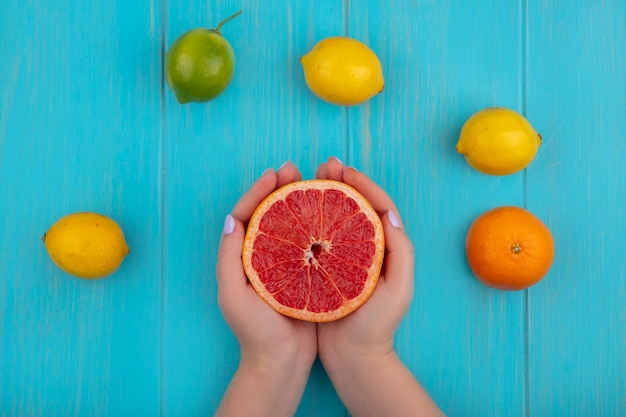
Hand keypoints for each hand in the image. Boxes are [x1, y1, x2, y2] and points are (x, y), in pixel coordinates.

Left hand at [215, 162, 316, 416]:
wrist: (280, 361)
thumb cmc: (254, 331)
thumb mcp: (233, 295)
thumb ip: (229, 258)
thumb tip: (232, 218)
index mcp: (242, 256)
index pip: (247, 213)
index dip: (258, 190)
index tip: (273, 174)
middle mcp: (262, 255)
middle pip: (269, 211)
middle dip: (279, 187)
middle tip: (293, 168)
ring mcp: (284, 262)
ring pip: (290, 222)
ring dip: (299, 199)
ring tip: (311, 180)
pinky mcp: (304, 272)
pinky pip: (309, 241)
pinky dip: (316, 223)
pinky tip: (328, 211)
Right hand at [315, 158, 442, 416]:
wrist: (354, 357)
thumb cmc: (378, 326)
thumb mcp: (399, 291)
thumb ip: (401, 252)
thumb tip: (390, 215)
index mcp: (384, 248)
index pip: (377, 205)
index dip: (362, 184)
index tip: (344, 170)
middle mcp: (364, 248)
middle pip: (354, 205)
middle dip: (341, 181)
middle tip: (324, 165)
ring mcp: (342, 258)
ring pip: (334, 217)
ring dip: (323, 194)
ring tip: (309, 177)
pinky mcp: (324, 269)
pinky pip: (316, 238)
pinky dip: (308, 221)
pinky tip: (294, 210)